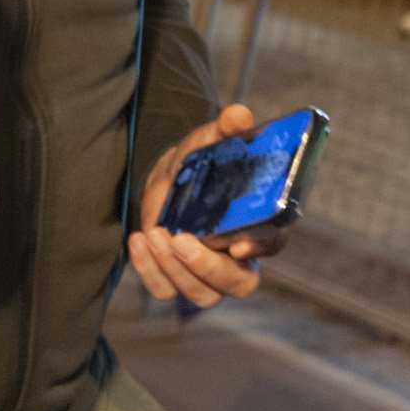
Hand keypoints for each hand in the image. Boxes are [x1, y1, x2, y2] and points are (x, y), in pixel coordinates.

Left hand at [129, 105, 277, 308]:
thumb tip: (239, 115)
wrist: (168, 180)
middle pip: (239, 284)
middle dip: (208, 267)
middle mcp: (239, 258)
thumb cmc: (200, 165)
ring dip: (175, 270)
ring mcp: (208, 274)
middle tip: (181, 239)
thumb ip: (227, 129)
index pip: (270, 244)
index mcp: (259, 226)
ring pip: (202, 295)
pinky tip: (139, 240)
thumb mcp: (210, 142)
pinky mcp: (177, 279)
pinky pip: (166, 291)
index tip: (238, 243)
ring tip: (154, 234)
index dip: (259, 248)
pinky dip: (149, 271)